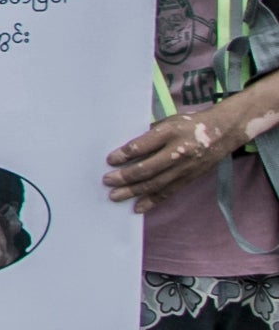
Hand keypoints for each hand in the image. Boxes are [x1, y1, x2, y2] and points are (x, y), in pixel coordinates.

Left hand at [108, 111, 238, 209]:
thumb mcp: (168, 122)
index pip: (143, 146)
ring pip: (156, 184)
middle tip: (107, 181)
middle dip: (125, 177)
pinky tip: (138, 207)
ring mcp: (185, 168)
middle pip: (148, 168)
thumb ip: (149, 134)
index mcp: (170, 132)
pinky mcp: (190, 179)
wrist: (222, 132)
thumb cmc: (189, 124)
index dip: (125, 154)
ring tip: (115, 196)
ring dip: (134, 192)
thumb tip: (125, 151)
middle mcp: (179, 151)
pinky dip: (152, 201)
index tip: (110, 160)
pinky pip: (168, 192)